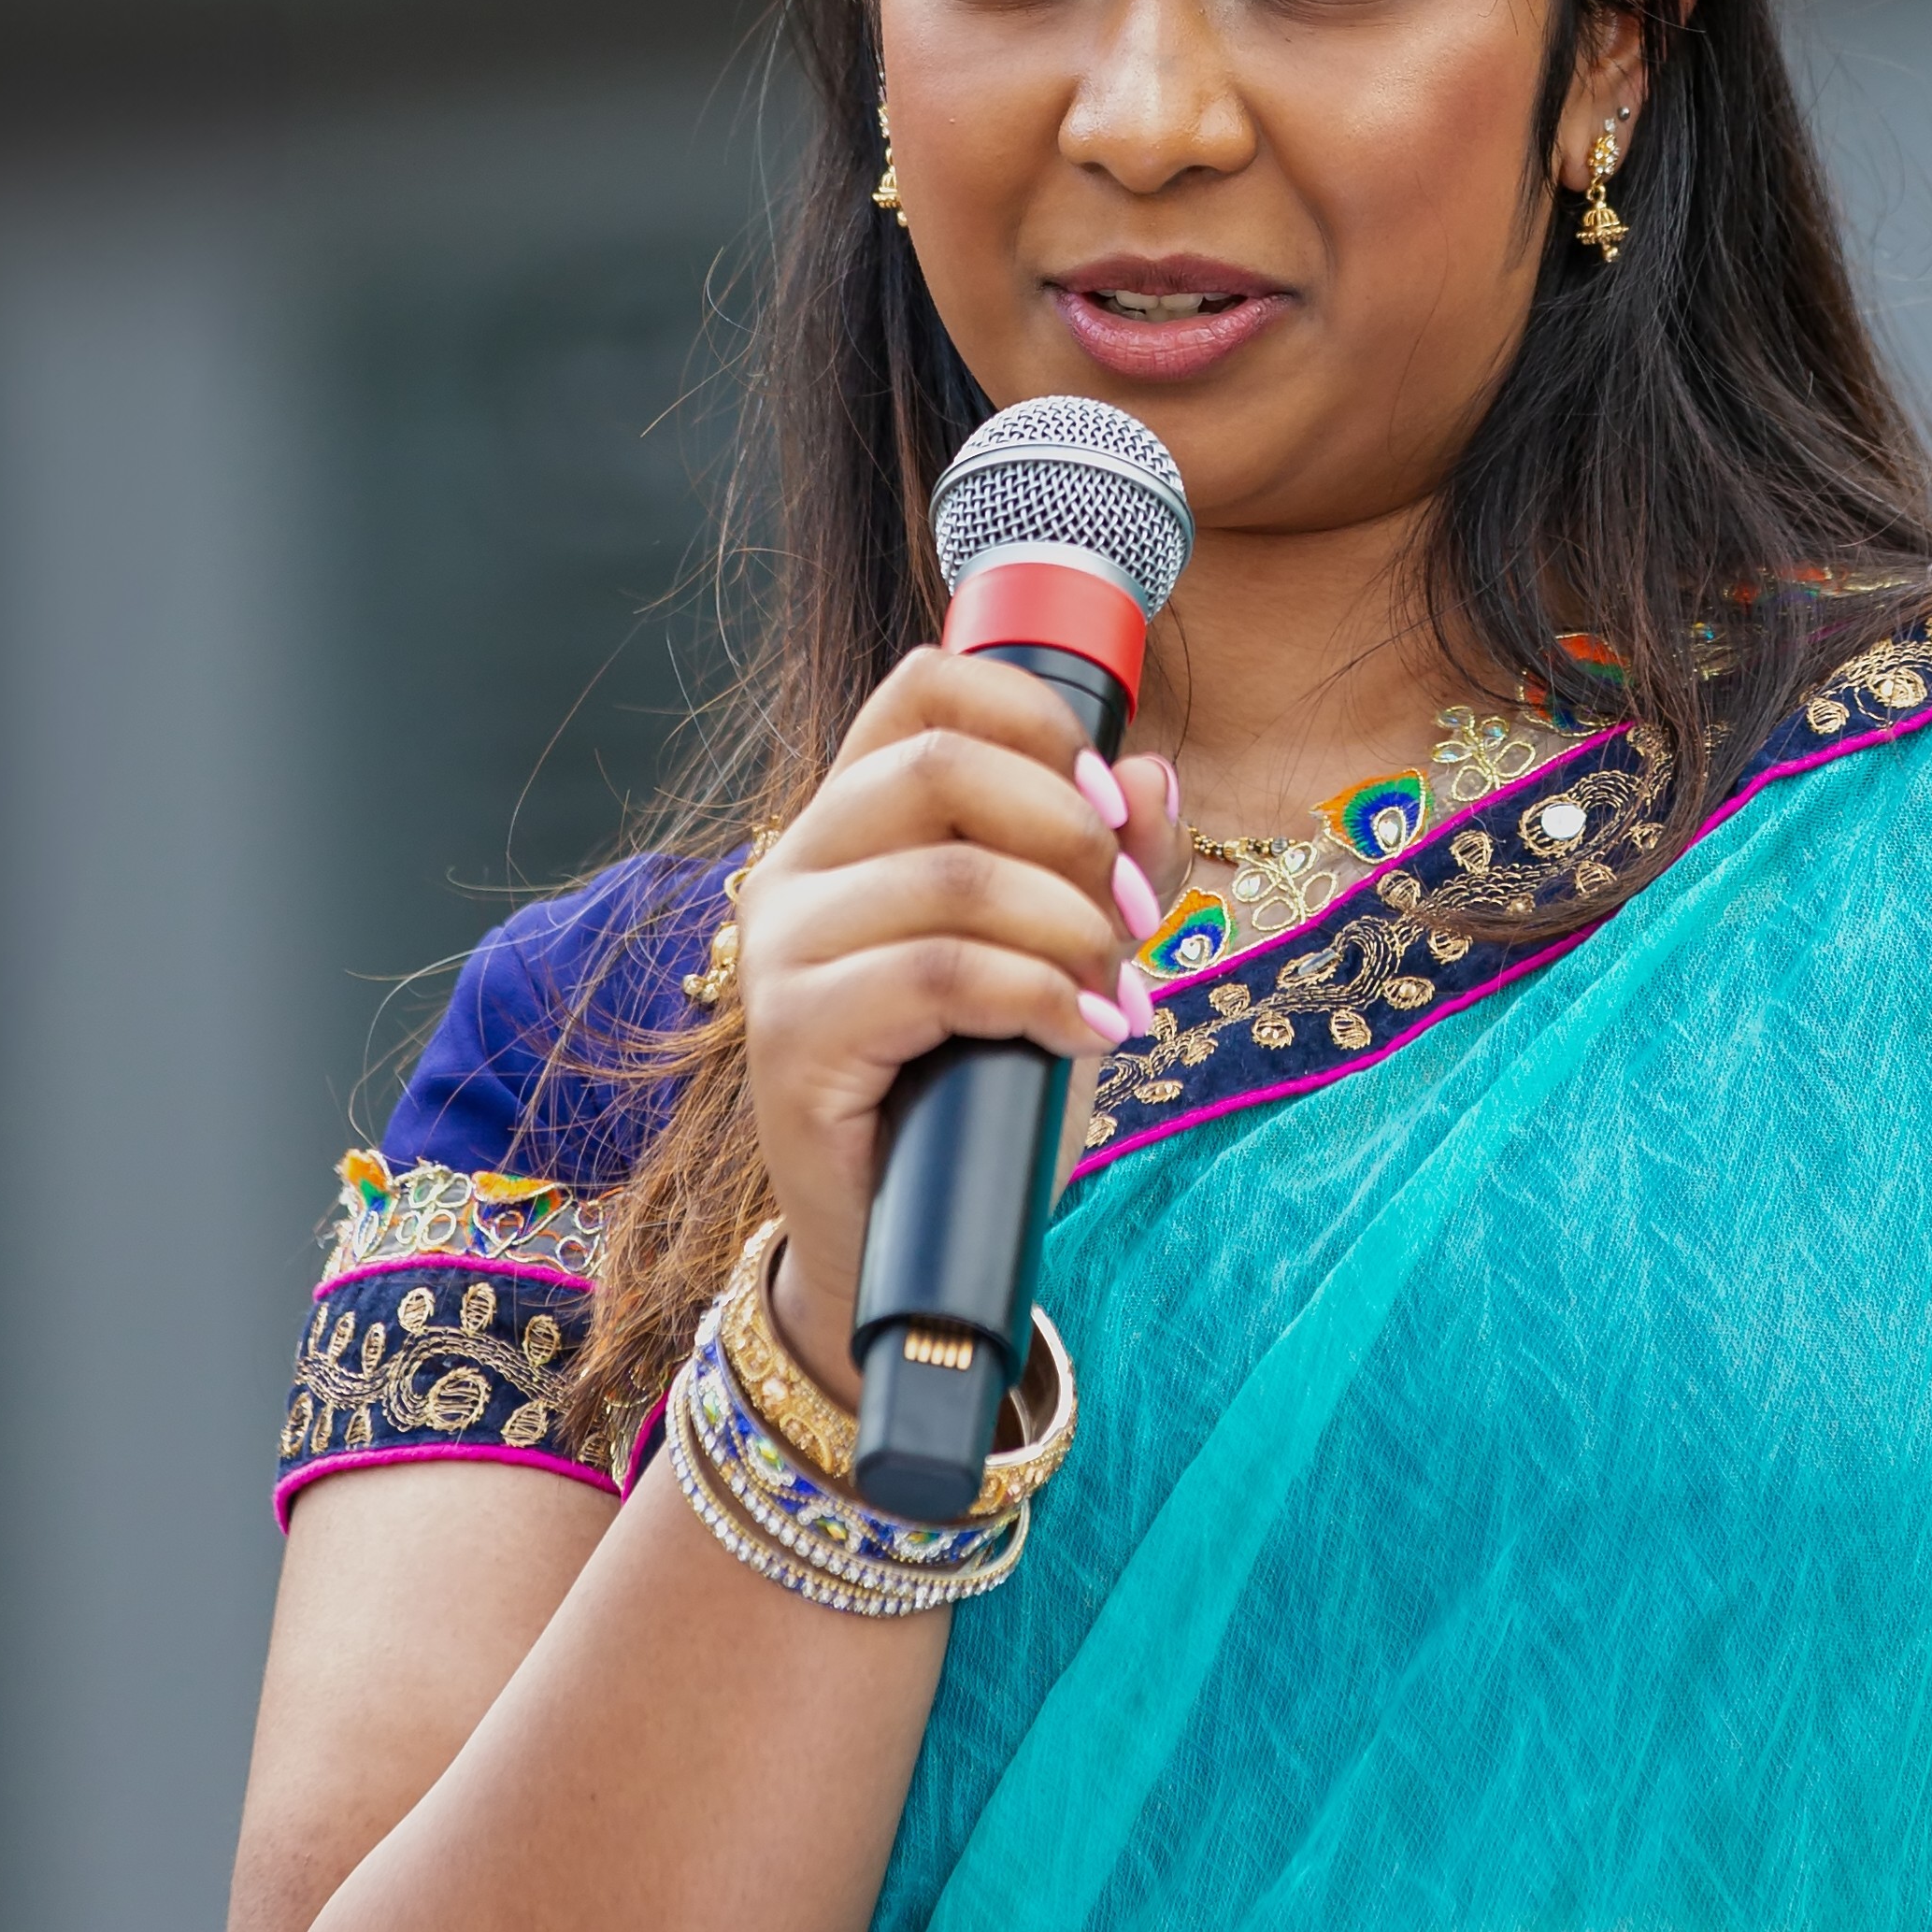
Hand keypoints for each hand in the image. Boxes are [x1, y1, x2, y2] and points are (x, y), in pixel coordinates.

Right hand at [733, 650, 1176, 1395]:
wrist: (907, 1244)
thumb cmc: (980, 1088)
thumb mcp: (1071, 956)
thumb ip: (1113, 863)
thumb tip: (1150, 773)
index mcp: (853, 822)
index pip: (924, 687)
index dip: (1034, 719)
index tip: (1111, 802)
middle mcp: (796, 866)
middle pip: (940, 766)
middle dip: (1069, 834)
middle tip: (1130, 916)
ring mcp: (782, 951)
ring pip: (952, 880)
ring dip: (1068, 933)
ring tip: (1109, 995)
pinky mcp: (791, 1036)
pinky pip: (939, 974)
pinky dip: (1039, 997)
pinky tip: (1082, 1033)